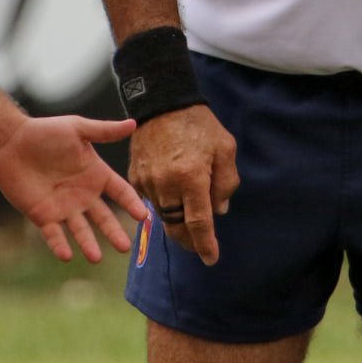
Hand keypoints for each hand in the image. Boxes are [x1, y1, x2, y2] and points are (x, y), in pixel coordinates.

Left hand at [0, 115, 147, 261]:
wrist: (10, 142)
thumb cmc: (45, 131)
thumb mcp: (77, 128)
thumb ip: (104, 131)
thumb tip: (133, 124)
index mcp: (95, 174)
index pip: (120, 192)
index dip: (131, 203)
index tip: (143, 216)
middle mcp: (83, 195)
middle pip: (103, 218)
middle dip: (114, 233)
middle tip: (125, 248)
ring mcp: (63, 208)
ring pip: (81, 231)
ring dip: (88, 244)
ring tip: (96, 258)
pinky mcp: (43, 216)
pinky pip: (54, 234)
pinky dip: (60, 245)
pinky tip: (67, 255)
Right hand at [128, 104, 239, 264]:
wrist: (162, 103)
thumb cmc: (199, 125)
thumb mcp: (225, 148)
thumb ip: (226, 182)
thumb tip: (219, 210)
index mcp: (191, 177)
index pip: (198, 222)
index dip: (205, 243)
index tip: (211, 259)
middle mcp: (166, 184)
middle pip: (177, 226)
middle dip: (189, 240)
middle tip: (199, 245)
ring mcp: (147, 182)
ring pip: (163, 215)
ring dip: (176, 222)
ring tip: (189, 220)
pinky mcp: (134, 177)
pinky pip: (150, 201)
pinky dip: (163, 204)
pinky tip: (173, 197)